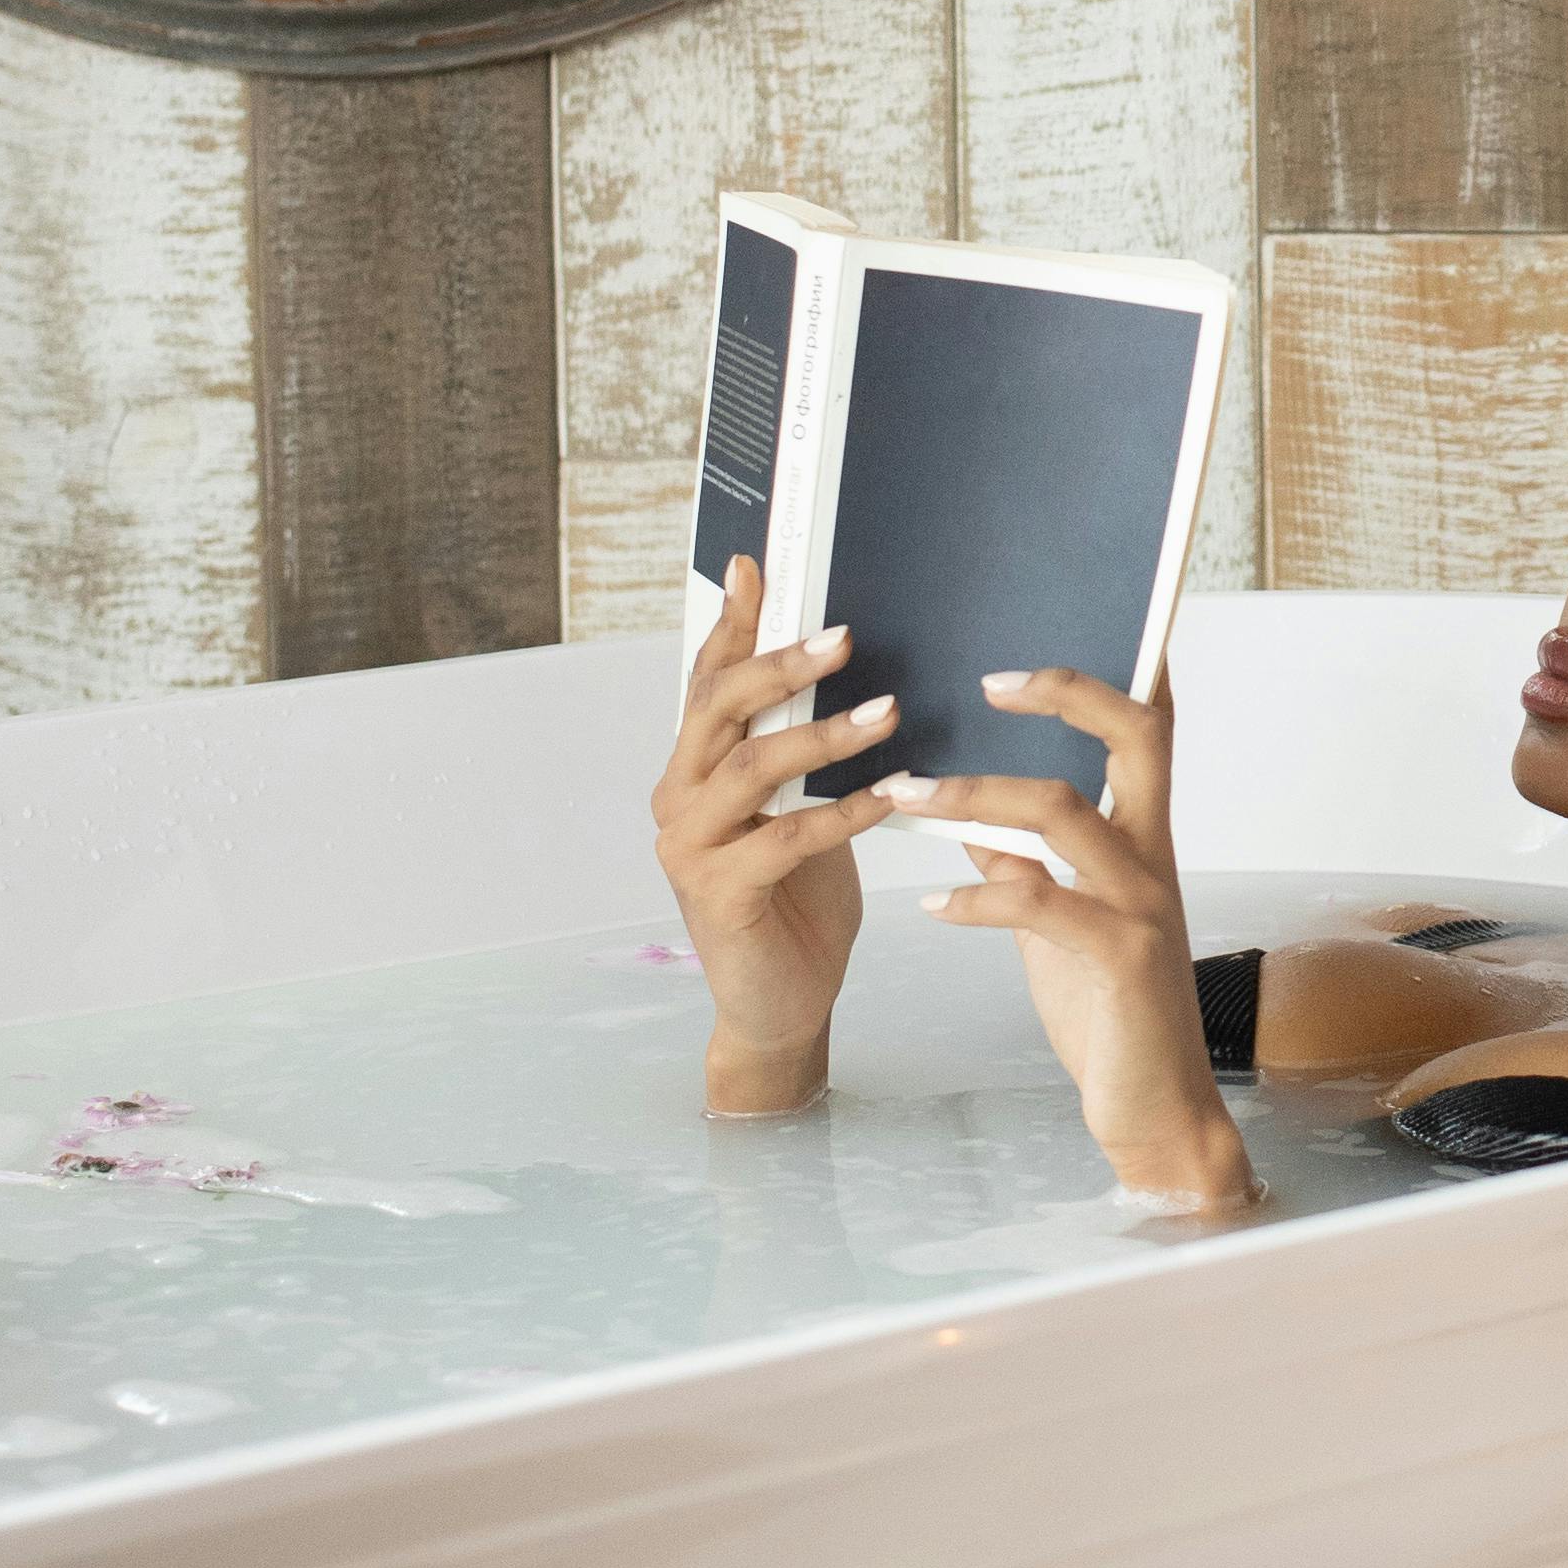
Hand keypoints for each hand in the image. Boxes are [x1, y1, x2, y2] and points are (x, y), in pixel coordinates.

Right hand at [654, 561, 906, 1116]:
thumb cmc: (800, 897)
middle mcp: (678, 796)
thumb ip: (803, 741)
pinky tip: (889, 797)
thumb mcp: (801, 804)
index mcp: (694, 765)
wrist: (782, 1002)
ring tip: (886, 711)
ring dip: (824, 734)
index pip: (708, 678)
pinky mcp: (719, 894)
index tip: (757, 565)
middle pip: (720, 706)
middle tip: (845, 636)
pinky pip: (784, 838)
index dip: (733, 622)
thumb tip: (843, 658)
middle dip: (780, 664)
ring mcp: (690, 846)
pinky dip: (841, 813)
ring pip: (752, 765)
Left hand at [887, 669, 1248, 1211]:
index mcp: (1141, 840)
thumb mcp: (1060, 929)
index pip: (1146, 729)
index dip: (1117, 669)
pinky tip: (931, 903)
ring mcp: (1141, 905)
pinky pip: (1039, 904)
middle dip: (1067, 693)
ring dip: (975, 793)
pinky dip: (977, 897)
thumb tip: (975, 819)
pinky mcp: (1119, 959)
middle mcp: (1151, 858)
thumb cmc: (1110, 1014)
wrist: (1155, 1111)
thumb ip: (1027, 868)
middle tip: (986, 679)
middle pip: (1135, 735)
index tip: (1045, 633)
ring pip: (1064, 812)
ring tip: (904, 792)